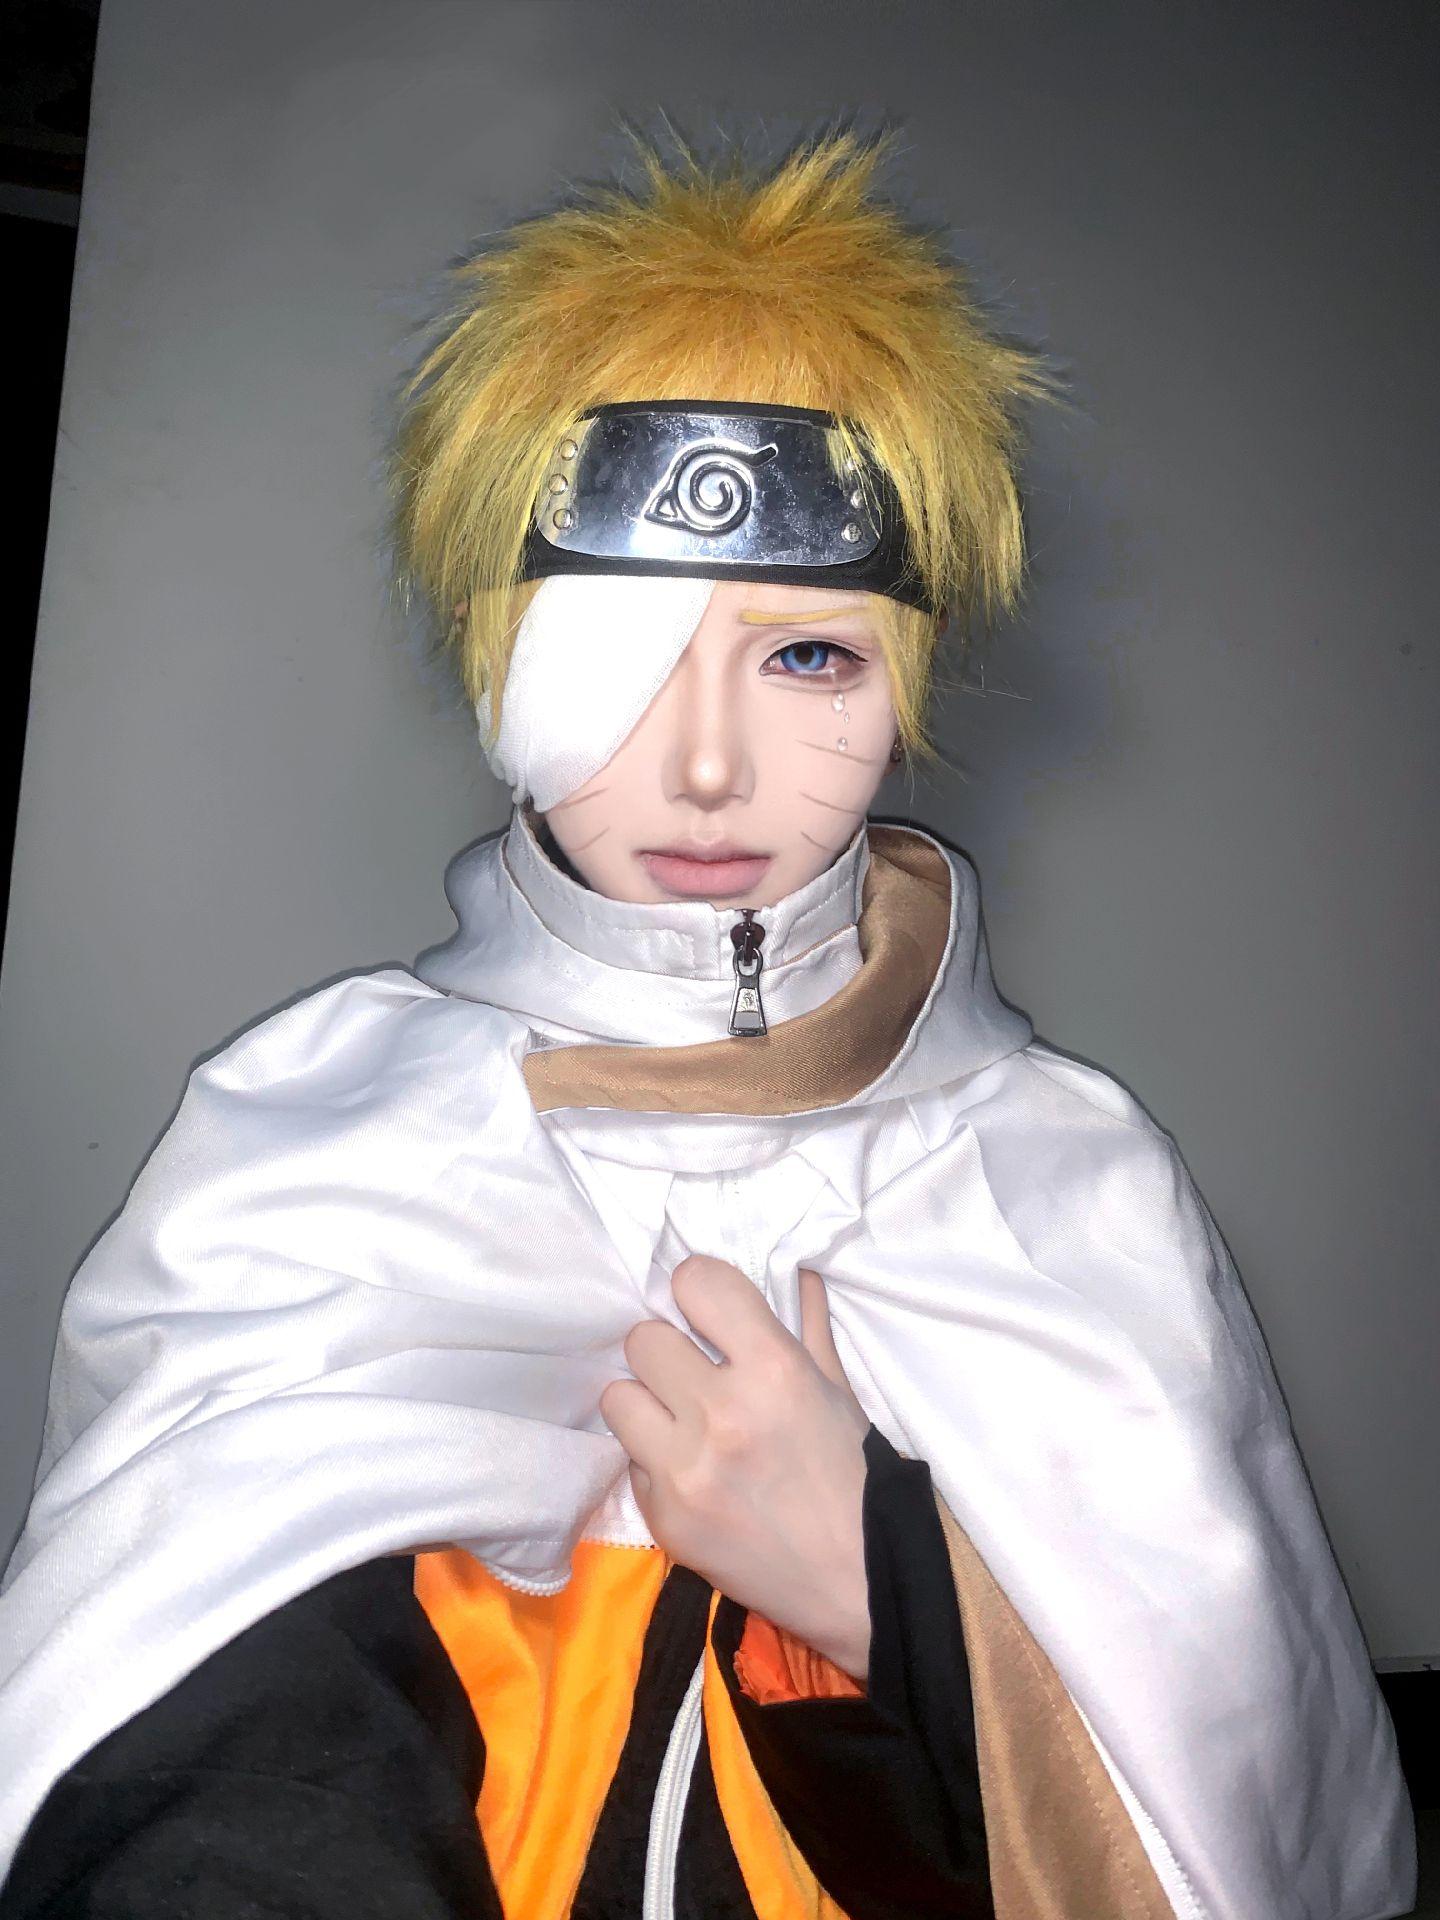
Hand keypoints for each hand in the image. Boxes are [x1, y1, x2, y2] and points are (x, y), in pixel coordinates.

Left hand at [599, 1255, 872, 1680]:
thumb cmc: (855, 1476)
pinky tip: (691, 1474)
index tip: (705, 1310)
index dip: (697, 1289)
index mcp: (773, 1370)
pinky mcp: (662, 1519)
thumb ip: (806, 1325)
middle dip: (669, 1351)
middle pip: (643, 1338)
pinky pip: (630, 1462)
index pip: (694, 1281)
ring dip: (647, 1404)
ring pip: (617, 1397)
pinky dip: (655, 1462)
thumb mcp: (839, 1391)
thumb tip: (793, 1269)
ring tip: (679, 1421)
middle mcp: (721, 1413)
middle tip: (694, 1374)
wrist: (857, 1582)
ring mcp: (684, 1470)